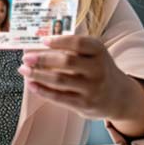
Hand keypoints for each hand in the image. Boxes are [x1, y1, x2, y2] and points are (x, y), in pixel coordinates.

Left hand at [19, 35, 143, 137]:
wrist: (119, 96)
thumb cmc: (99, 69)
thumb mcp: (94, 54)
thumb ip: (73, 48)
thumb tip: (39, 44)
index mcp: (99, 51)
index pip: (78, 43)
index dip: (59, 41)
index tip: (42, 40)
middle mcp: (98, 69)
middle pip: (66, 61)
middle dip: (42, 59)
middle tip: (26, 57)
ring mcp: (92, 88)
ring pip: (59, 80)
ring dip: (37, 74)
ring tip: (24, 70)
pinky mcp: (84, 104)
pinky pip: (59, 97)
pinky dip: (42, 90)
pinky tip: (31, 84)